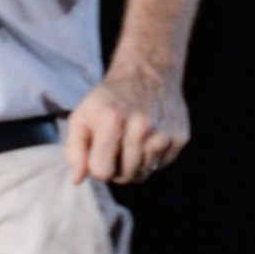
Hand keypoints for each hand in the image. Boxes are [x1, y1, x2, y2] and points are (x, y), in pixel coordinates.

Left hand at [65, 61, 190, 184]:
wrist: (146, 74)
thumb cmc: (108, 100)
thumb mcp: (81, 117)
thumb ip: (74, 150)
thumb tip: (77, 179)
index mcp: (113, 120)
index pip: (102, 172)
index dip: (96, 166)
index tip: (98, 151)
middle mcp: (142, 127)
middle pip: (124, 177)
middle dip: (115, 168)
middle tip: (114, 146)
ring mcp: (164, 133)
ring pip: (143, 174)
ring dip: (133, 165)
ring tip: (129, 142)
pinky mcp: (180, 138)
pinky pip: (160, 166)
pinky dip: (151, 159)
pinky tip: (146, 139)